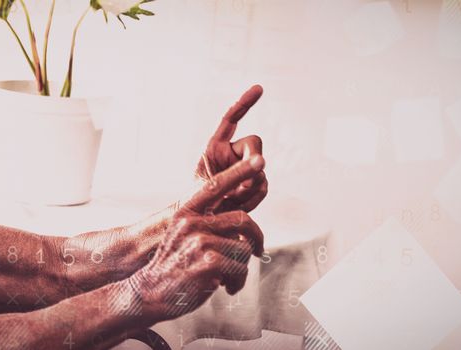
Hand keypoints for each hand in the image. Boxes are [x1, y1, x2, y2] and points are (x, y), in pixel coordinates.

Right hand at [123, 157, 265, 321]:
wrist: (149, 293)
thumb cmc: (172, 266)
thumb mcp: (182, 236)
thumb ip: (207, 225)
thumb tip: (241, 227)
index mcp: (186, 212)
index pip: (216, 186)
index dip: (240, 172)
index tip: (260, 160)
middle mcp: (192, 223)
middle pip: (242, 221)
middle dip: (256, 238)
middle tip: (257, 250)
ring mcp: (200, 243)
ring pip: (244, 249)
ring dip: (240, 267)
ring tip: (227, 278)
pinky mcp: (210, 264)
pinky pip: (241, 268)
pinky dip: (237, 282)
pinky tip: (225, 287)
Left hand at [195, 85, 267, 212]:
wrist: (202, 225)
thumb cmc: (197, 203)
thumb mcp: (211, 186)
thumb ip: (235, 173)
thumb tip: (262, 162)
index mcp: (214, 147)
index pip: (231, 119)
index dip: (244, 103)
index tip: (259, 88)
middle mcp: (231, 154)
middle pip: (255, 143)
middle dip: (252, 160)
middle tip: (243, 182)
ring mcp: (244, 169)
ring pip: (261, 168)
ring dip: (249, 186)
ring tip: (230, 201)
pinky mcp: (253, 184)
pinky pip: (263, 186)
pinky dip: (254, 198)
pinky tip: (239, 206)